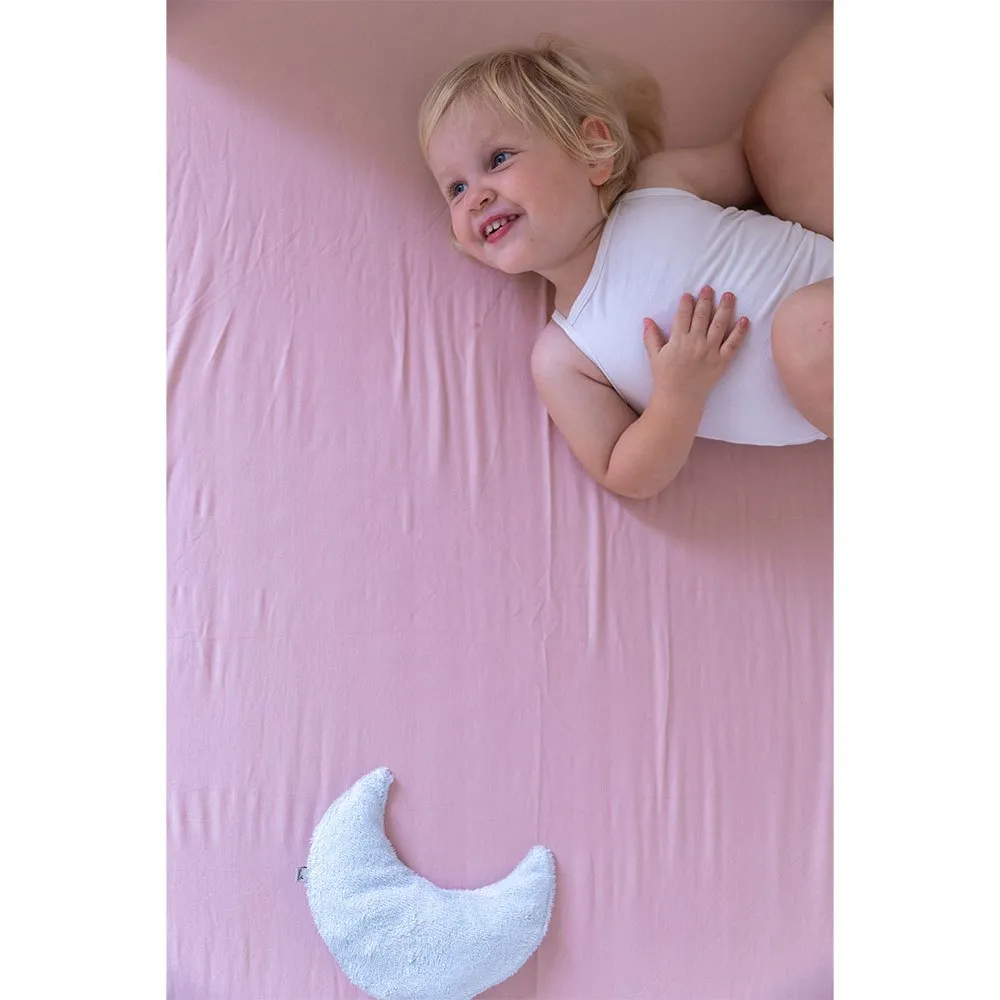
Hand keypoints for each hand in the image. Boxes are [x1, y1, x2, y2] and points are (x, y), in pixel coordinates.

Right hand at [642, 286, 748, 401]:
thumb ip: (651, 337)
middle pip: (702, 315)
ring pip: (720, 324)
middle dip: (706, 299)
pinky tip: (744, 319)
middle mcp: (695, 342)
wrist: (679, 399)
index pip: (683, 316)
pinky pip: (733, 344)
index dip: (686, 303)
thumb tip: (647, 319)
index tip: (689, 294)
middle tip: (709, 287)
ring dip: (725, 308)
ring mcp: (710, 351)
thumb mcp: (655, 356)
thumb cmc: (665, 378)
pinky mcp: (722, 361)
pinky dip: (740, 331)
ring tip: (729, 295)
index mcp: (678, 340)